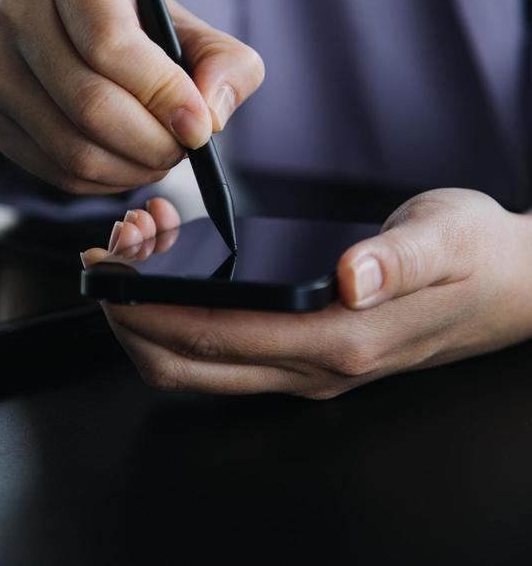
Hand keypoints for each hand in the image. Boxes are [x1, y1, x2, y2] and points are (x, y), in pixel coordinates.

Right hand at [0, 0, 263, 194]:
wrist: (82, 37)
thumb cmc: (143, 29)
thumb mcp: (193, 28)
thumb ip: (226, 62)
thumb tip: (211, 113)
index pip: (109, 41)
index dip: (161, 92)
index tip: (199, 125)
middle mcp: (17, 9)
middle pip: (88, 100)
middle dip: (152, 140)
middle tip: (187, 146)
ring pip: (70, 145)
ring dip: (132, 167)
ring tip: (165, 154)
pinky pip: (54, 171)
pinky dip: (105, 182)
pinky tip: (130, 162)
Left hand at [81, 188, 531, 396]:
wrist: (510, 284)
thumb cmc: (475, 256)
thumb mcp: (444, 238)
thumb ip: (397, 259)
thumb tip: (352, 276)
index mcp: (339, 338)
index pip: (216, 339)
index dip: (150, 309)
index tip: (113, 269)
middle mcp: (315, 366)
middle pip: (188, 366)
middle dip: (131, 317)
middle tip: (112, 256)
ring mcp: (309, 367)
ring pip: (200, 365)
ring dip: (152, 319)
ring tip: (140, 253)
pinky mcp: (310, 352)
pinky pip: (226, 352)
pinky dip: (184, 318)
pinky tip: (183, 269)